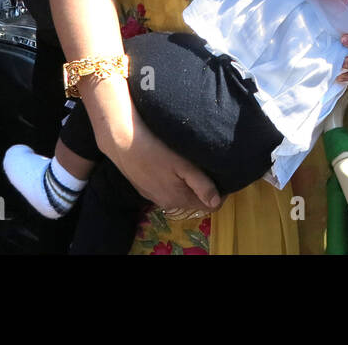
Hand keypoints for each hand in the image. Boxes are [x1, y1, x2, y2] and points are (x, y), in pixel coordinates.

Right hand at [102, 104, 221, 212]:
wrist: (122, 140)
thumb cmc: (155, 150)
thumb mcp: (183, 165)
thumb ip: (201, 184)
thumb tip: (217, 202)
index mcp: (177, 199)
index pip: (207, 206)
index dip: (220, 192)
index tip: (225, 175)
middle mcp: (165, 202)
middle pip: (193, 199)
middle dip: (206, 187)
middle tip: (213, 166)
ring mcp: (153, 194)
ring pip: (180, 192)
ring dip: (190, 182)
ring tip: (196, 163)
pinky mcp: (144, 186)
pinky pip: (167, 186)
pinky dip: (176, 179)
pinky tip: (175, 164)